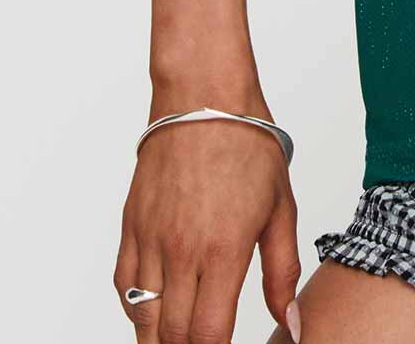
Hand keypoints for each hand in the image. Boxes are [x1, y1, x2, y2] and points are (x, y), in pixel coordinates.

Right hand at [114, 109, 301, 340]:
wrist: (204, 95)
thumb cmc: (248, 143)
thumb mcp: (280, 208)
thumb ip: (282, 273)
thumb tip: (290, 326)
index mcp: (223, 250)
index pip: (209, 334)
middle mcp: (181, 250)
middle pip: (172, 335)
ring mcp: (151, 239)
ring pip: (142, 318)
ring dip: (158, 339)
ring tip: (177, 340)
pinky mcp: (132, 225)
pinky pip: (124, 286)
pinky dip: (136, 310)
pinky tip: (154, 312)